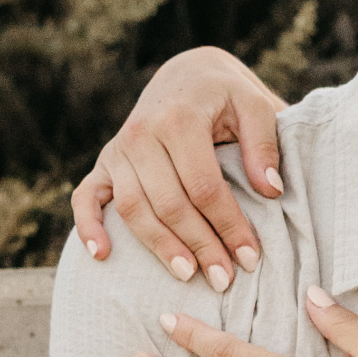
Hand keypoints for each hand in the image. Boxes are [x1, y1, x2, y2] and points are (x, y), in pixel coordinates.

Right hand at [74, 48, 282, 290]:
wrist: (187, 76)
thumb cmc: (227, 97)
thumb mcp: (256, 106)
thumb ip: (264, 144)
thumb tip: (271, 190)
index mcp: (180, 119)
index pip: (204, 187)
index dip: (228, 226)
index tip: (250, 257)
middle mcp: (141, 133)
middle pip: (169, 204)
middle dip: (200, 245)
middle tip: (225, 280)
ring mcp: (118, 150)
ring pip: (133, 209)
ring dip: (159, 246)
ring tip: (188, 276)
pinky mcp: (104, 162)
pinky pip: (86, 197)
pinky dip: (88, 226)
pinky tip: (102, 255)